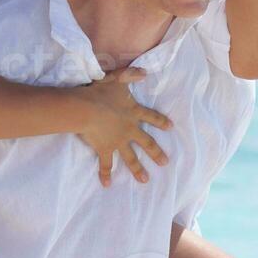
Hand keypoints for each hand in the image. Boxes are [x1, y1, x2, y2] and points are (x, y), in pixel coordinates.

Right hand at [75, 67, 172, 185]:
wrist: (87, 108)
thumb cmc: (100, 91)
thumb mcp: (117, 78)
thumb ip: (131, 74)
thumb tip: (144, 72)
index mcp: (133, 112)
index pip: (151, 117)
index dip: (161, 122)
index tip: (171, 127)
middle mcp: (129, 129)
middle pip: (147, 143)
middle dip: (156, 153)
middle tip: (165, 163)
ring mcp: (118, 142)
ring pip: (130, 158)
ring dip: (137, 169)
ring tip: (145, 180)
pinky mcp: (105, 149)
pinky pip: (106, 164)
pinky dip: (105, 174)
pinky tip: (106, 185)